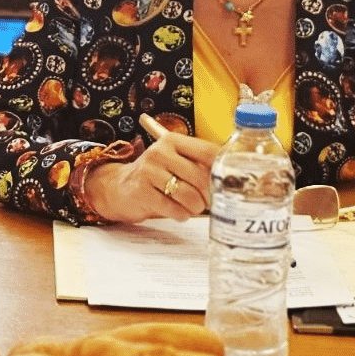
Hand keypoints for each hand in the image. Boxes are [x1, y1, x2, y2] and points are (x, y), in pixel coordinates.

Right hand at [84, 130, 218, 223]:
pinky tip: (177, 212)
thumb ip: (200, 164)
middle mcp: (160, 151)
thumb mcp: (176, 162)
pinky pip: (174, 209)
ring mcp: (149, 170)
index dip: (223, 171)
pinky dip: (181, 215)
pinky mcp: (141, 190)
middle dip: (209, 195)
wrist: (120, 187)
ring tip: (192, 207)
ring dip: (196, 207)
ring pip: (189, 195)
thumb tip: (234, 178)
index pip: (209, 152)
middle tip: (209, 202)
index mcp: (173, 140)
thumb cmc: (157, 177)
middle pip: (201, 176)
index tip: (228, 184)